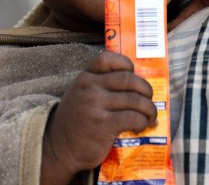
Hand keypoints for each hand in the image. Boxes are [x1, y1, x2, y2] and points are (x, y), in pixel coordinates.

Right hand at [40, 52, 156, 184]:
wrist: (58, 149)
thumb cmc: (75, 122)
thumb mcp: (79, 95)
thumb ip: (98, 85)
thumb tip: (133, 84)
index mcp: (85, 78)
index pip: (107, 59)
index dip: (125, 63)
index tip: (133, 72)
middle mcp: (90, 88)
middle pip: (128, 79)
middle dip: (145, 89)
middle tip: (149, 98)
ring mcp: (96, 106)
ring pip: (134, 99)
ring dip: (149, 108)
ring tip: (151, 116)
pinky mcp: (103, 125)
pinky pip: (133, 118)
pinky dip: (143, 122)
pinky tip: (142, 126)